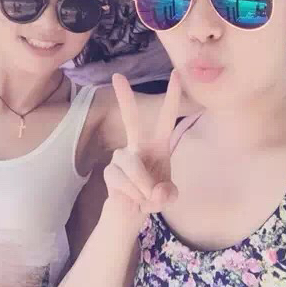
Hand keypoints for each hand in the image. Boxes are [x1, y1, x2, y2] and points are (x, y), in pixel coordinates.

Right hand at [104, 71, 182, 228]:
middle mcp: (138, 144)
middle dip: (124, 97)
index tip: (175, 73)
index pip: (167, 116)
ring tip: (146, 197)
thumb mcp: (167, 197)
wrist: (131, 213)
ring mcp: (121, 156)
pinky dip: (133, 193)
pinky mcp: (110, 170)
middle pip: (131, 118)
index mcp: (159, 143)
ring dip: (143, 186)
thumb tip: (157, 191)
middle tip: (116, 76)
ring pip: (133, 166)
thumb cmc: (153, 195)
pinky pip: (122, 180)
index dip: (172, 96)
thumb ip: (167, 194)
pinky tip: (133, 198)